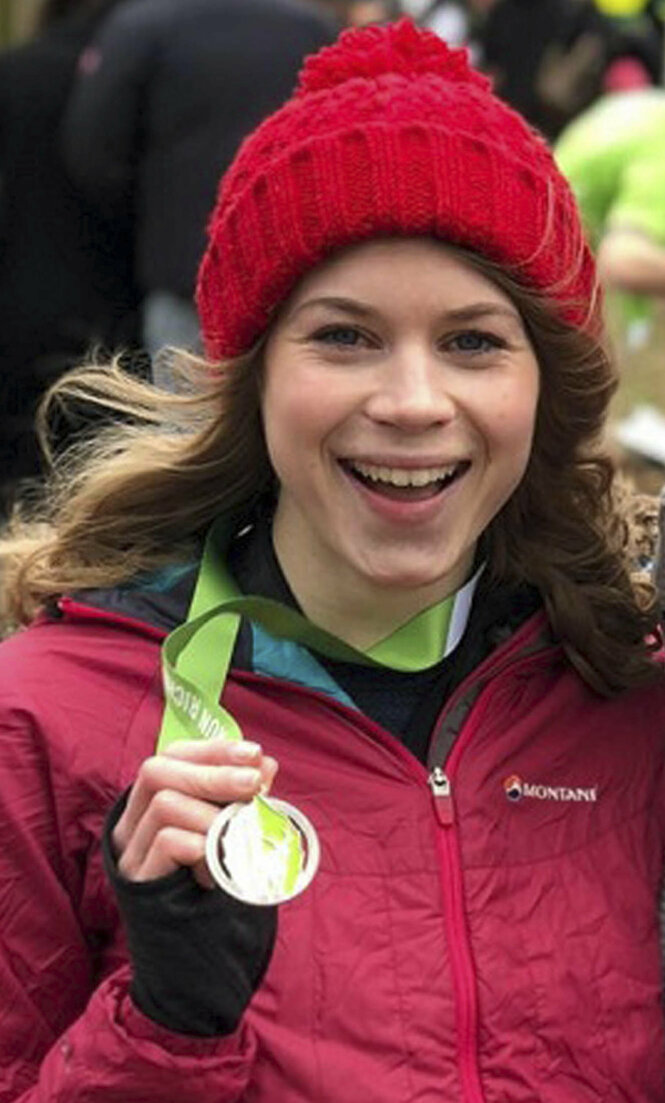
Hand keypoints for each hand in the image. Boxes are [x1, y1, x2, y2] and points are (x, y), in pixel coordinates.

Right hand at [112, 739, 277, 884]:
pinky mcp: (137, 882)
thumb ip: (242, 799)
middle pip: (157, 771)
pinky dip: (202, 845)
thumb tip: (265, 764)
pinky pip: (166, 843)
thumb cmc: (214, 886)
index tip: (255, 753)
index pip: (172, 755)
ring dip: (213, 813)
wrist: (196, 957)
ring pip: (164, 805)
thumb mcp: (229, 834)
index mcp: (150, 803)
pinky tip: (219, 866)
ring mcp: (130, 853)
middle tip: (255, 783)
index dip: (213, 750)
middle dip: (212, 772)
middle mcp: (132, 822)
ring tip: (239, 835)